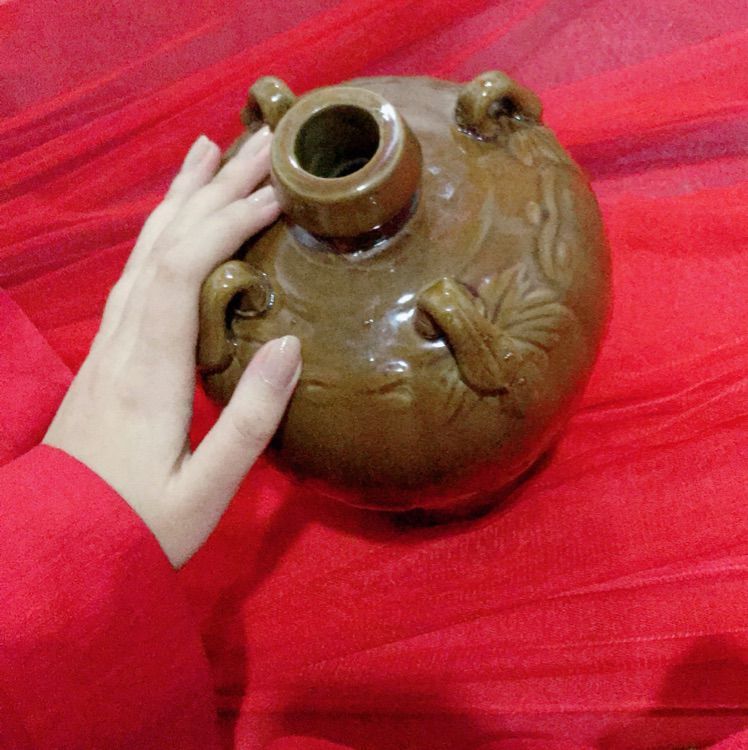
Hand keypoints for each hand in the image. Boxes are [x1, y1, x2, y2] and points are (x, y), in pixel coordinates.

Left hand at [44, 128, 300, 567]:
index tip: (277, 193)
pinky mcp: (108, 353)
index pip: (182, 270)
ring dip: (180, 196)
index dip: (228, 221)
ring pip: (143, 249)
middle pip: (163, 242)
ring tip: (209, 151)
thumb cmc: (137, 526)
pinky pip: (135, 272)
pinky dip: (160, 232)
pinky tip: (174, 220)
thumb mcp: (205, 490)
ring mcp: (109, 344)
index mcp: (147, 373)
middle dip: (212, 186)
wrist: (58, 547)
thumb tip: (289, 345)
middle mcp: (122, 343)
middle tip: (259, 141)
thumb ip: (250, 420)